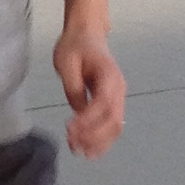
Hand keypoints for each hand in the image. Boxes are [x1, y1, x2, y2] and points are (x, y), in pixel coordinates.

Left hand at [53, 24, 126, 157]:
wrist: (87, 33)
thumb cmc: (75, 45)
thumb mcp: (66, 61)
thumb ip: (73, 87)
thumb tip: (78, 111)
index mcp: (108, 75)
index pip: (103, 104)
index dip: (88, 121)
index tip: (69, 129)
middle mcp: (118, 88)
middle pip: (114, 120)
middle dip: (94, 137)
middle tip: (73, 146)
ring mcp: (118, 96)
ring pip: (116, 126)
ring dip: (99, 142)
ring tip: (80, 152)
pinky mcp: (112, 102)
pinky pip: (112, 124)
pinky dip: (102, 138)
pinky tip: (88, 148)